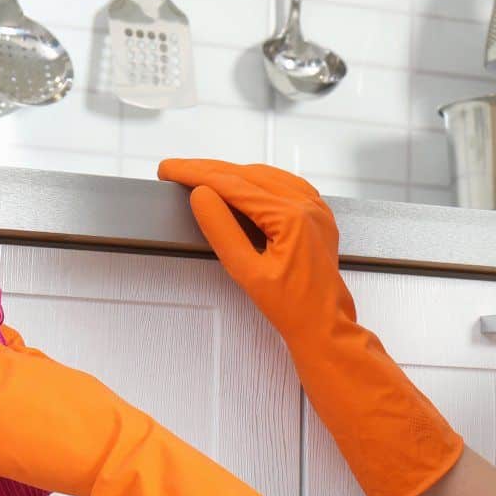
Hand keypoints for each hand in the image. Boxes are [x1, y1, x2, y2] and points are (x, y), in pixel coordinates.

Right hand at [154, 157, 353, 345]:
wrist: (324, 325)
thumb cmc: (293, 308)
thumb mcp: (247, 273)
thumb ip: (222, 231)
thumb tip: (201, 196)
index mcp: (291, 217)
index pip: (234, 185)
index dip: (197, 174)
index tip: (170, 170)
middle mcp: (307, 205)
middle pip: (248, 174)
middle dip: (209, 170)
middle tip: (177, 170)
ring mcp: (315, 207)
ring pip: (265, 176)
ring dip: (231, 173)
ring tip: (200, 176)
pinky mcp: (315, 215)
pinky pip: (283, 185)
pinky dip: (256, 181)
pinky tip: (240, 184)